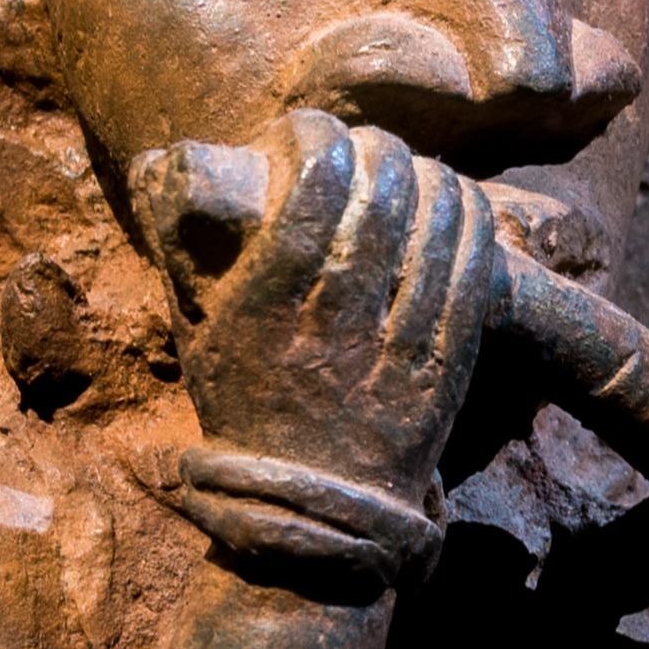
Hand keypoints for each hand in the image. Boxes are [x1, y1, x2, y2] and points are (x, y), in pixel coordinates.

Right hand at [173, 110, 502, 511]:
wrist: (313, 520)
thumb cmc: (247, 413)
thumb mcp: (198, 340)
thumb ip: (193, 262)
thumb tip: (177, 173)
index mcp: (261, 314)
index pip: (305, 192)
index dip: (314, 136)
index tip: (309, 128)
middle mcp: (329, 328)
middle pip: (374, 198)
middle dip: (375, 148)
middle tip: (367, 143)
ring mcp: (393, 350)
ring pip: (430, 228)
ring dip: (427, 176)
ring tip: (412, 166)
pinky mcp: (444, 371)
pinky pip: (470, 274)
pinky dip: (468, 223)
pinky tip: (457, 201)